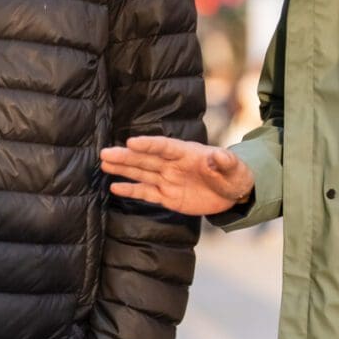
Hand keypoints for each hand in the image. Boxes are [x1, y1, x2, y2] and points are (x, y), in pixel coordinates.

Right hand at [99, 136, 254, 215]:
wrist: (233, 193)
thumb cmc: (234, 175)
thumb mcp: (234, 168)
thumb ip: (226, 161)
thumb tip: (219, 155)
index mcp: (187, 153)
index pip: (164, 146)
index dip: (148, 144)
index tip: (131, 142)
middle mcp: (173, 165)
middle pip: (146, 159)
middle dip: (126, 156)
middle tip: (106, 153)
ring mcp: (168, 180)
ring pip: (142, 173)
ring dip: (123, 169)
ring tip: (104, 163)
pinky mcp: (168, 196)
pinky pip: (147, 193)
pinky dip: (131, 190)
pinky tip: (115, 187)